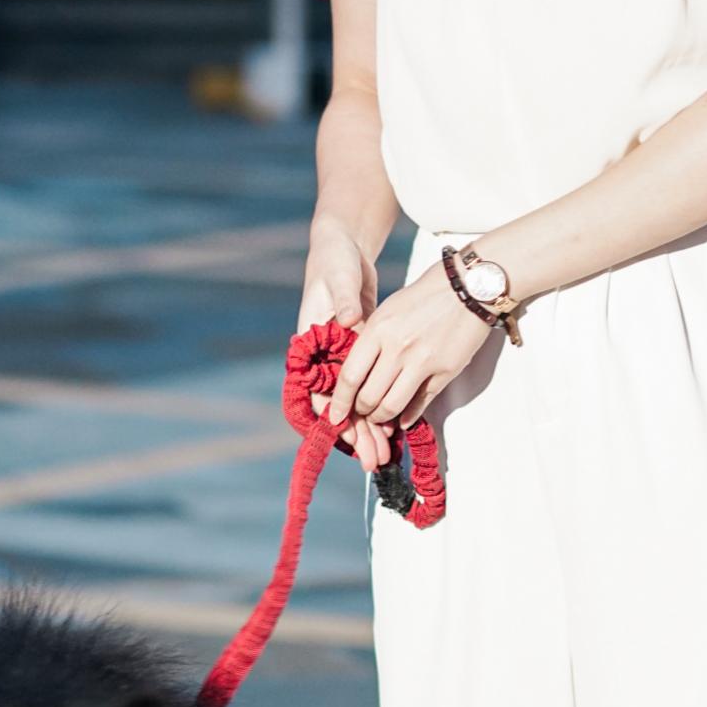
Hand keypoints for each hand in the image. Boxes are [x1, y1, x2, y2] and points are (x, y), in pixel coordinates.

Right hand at [298, 217, 382, 469]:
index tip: (347, 435)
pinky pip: (370, 387)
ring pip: (357, 400)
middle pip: (340, 403)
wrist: (342, 248)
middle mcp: (326, 354)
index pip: (318, 387)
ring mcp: (343, 355)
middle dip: (356, 432)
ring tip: (384, 453)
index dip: (333, 413)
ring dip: (370, 426)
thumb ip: (344, 300)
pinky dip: (380, 404)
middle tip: (373, 458)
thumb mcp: (338, 278)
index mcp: (312, 342)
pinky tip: (394, 425)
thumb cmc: (334, 261)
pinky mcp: (361, 351)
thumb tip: (349, 320)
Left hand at [325, 269, 492, 455]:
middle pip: (369, 397)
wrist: (469, 286)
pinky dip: (408, 416)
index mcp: (378, 329)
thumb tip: (358, 372)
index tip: (335, 415)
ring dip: (382, 418)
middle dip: (361, 412)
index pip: (350, 376)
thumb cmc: (424, 296)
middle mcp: (398, 348)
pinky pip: (420, 403)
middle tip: (361, 413)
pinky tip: (402, 420)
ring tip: (380, 418)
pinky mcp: (445, 371)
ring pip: (392, 406)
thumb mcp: (388, 311)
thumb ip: (371, 341)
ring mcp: (423, 362)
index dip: (339, 402)